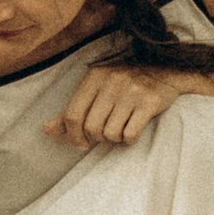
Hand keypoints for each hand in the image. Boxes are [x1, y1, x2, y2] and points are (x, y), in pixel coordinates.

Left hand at [52, 63, 196, 148]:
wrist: (166, 72)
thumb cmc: (125, 85)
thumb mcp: (96, 89)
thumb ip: (73, 110)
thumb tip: (46, 130)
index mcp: (94, 76)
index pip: (72, 114)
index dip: (73, 135)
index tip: (81, 142)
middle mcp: (111, 81)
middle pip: (91, 127)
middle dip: (97, 137)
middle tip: (105, 134)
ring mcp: (131, 91)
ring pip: (110, 133)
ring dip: (114, 139)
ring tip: (120, 130)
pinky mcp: (149, 102)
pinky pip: (131, 134)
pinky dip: (129, 139)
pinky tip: (132, 131)